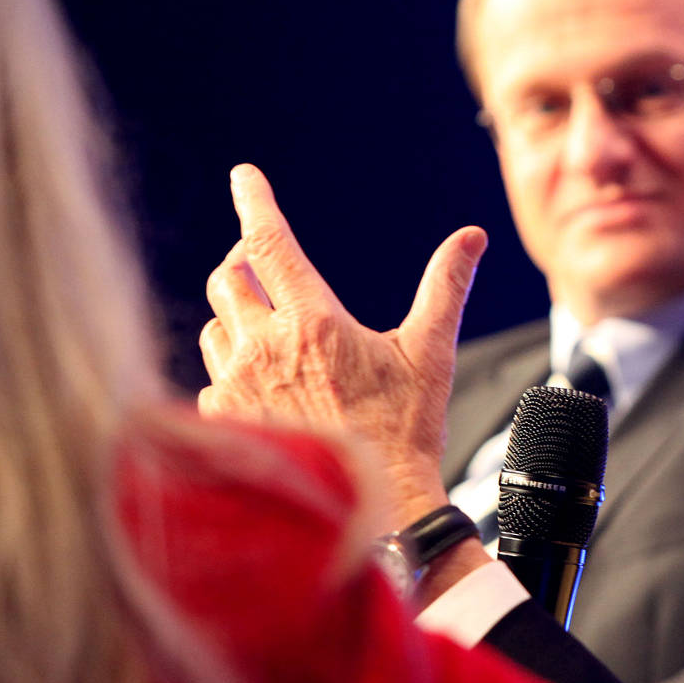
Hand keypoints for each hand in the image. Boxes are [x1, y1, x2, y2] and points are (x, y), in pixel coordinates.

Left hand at [198, 163, 487, 521]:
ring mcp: (236, 385)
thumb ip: (446, 286)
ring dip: (236, 315)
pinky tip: (260, 381)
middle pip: (227, 278)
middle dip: (243, 262)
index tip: (244, 176)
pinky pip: (211, 375)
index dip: (254, 201)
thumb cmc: (406, 430)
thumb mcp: (431, 353)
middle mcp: (264, 348)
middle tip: (262, 262)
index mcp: (313, 322)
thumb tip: (472, 236)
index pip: (268, 242)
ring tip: (268, 329)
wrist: (374, 506)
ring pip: (215, 325)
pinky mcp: (224, 419)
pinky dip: (230, 366)